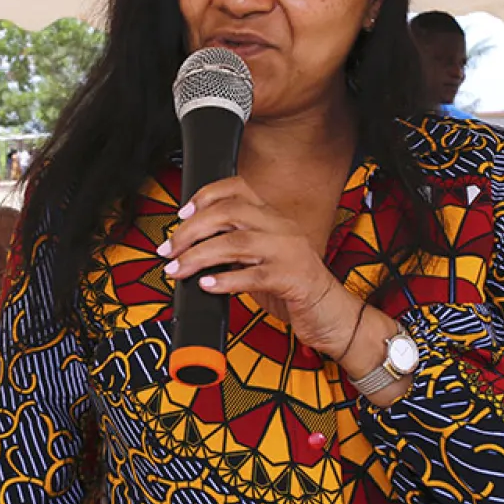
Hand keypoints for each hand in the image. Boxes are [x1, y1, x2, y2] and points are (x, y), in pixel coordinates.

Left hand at [160, 177, 363, 357]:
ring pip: (236, 243)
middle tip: (170, 249)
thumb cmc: (294, 288)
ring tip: (177, 270)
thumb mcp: (262, 259)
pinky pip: (253, 275)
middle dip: (192, 230)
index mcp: (274, 218)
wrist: (333, 314)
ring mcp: (289, 252)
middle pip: (229, 213)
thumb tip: (191, 246)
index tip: (181, 214)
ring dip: (198, 256)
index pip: (238, 189)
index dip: (205, 197)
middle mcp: (282, 228)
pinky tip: (207, 285)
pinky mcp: (293, 279)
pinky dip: (225, 279)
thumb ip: (234, 248)